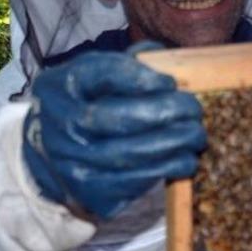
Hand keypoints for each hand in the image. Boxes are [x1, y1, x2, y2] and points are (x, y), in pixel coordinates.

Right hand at [22, 42, 205, 219]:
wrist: (54, 156)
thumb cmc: (87, 106)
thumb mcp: (96, 77)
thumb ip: (128, 63)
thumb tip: (163, 56)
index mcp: (59, 86)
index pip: (100, 75)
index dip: (141, 77)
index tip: (170, 82)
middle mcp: (59, 126)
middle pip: (116, 117)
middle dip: (164, 112)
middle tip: (193, 109)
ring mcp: (72, 164)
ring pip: (129, 154)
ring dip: (173, 144)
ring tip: (196, 134)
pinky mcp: (91, 194)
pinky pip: (134, 183)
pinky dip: (166, 169)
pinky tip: (185, 159)